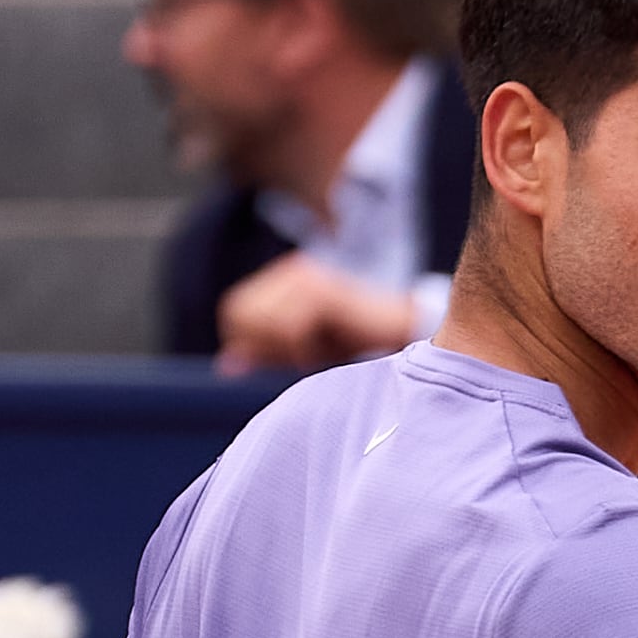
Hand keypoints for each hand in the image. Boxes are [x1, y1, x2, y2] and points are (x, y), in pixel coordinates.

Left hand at [214, 254, 420, 374]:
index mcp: (284, 281)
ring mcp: (306, 276)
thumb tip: (226, 366)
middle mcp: (292, 271)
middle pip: (239, 314)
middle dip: (268, 345)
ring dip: (290, 349)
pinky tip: (331, 350)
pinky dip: (304, 350)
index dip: (252, 344)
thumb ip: (267, 355)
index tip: (293, 358)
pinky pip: (288, 328)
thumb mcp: (306, 354)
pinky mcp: (322, 290)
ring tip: (324, 352)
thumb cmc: (365, 348)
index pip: (234, 311)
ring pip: (262, 322)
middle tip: (309, 356)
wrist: (411, 338)